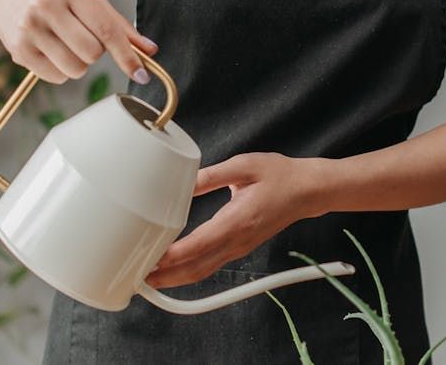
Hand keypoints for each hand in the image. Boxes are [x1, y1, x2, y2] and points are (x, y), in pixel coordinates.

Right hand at [0, 0, 157, 83]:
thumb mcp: (87, 1)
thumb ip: (119, 25)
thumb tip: (149, 50)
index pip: (105, 28)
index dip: (126, 55)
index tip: (141, 74)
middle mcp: (46, 5)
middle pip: (92, 53)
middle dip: (94, 53)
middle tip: (82, 38)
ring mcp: (29, 28)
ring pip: (75, 69)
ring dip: (79, 64)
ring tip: (65, 44)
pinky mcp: (18, 50)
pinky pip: (56, 77)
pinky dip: (61, 71)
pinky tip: (50, 51)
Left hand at [143, 152, 331, 288]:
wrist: (308, 191)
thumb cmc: (280, 176)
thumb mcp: (244, 166)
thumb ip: (211, 175)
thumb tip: (183, 180)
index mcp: (236, 221)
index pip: (197, 246)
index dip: (171, 258)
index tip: (148, 262)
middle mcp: (237, 240)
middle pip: (195, 268)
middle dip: (164, 277)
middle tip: (137, 277)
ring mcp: (239, 248)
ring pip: (202, 271)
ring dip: (174, 278)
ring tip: (149, 279)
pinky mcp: (240, 247)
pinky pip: (210, 265)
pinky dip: (189, 271)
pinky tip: (174, 269)